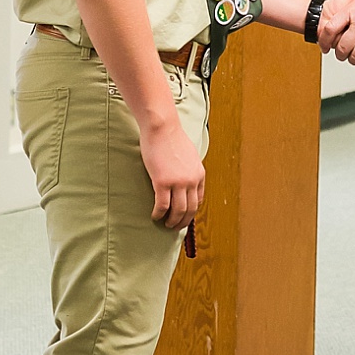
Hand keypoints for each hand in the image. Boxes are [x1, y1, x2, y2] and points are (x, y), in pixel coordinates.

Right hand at [141, 116, 205, 230]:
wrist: (162, 127)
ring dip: (172, 221)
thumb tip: (185, 179)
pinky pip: (162, 205)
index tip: (184, 218)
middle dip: (183, 221)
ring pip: (178, 210)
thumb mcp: (189, 155)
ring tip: (165, 224)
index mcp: (199, 174)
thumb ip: (189, 169)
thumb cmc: (171, 138)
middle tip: (174, 227)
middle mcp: (191, 180)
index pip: (198, 200)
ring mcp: (178, 182)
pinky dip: (159, 214)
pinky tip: (155, 216)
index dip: (191, 212)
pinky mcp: (162, 182)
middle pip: (190, 209)